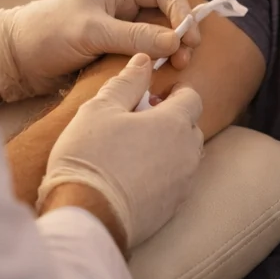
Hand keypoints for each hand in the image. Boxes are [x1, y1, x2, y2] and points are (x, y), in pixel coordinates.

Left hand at [0, 0, 200, 102]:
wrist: (15, 59)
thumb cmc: (48, 33)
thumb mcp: (92, 32)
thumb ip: (134, 36)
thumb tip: (174, 42)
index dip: (180, 11)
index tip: (187, 37)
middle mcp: (123, 7)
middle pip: (164, 16)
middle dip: (179, 35)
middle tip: (185, 58)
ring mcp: (119, 31)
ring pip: (156, 39)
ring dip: (168, 52)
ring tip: (175, 69)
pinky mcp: (113, 54)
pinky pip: (141, 57)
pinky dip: (153, 65)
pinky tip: (158, 77)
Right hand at [37, 54, 204, 251]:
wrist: (87, 218)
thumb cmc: (91, 158)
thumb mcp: (100, 109)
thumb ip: (126, 82)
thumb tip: (144, 61)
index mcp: (175, 124)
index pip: (192, 97)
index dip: (175, 92)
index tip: (153, 96)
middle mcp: (188, 154)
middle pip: (191, 128)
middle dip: (172, 120)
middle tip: (139, 122)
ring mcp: (182, 185)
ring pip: (185, 157)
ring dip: (168, 149)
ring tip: (134, 151)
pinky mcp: (172, 210)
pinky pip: (175, 184)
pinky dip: (162, 176)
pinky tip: (132, 178)